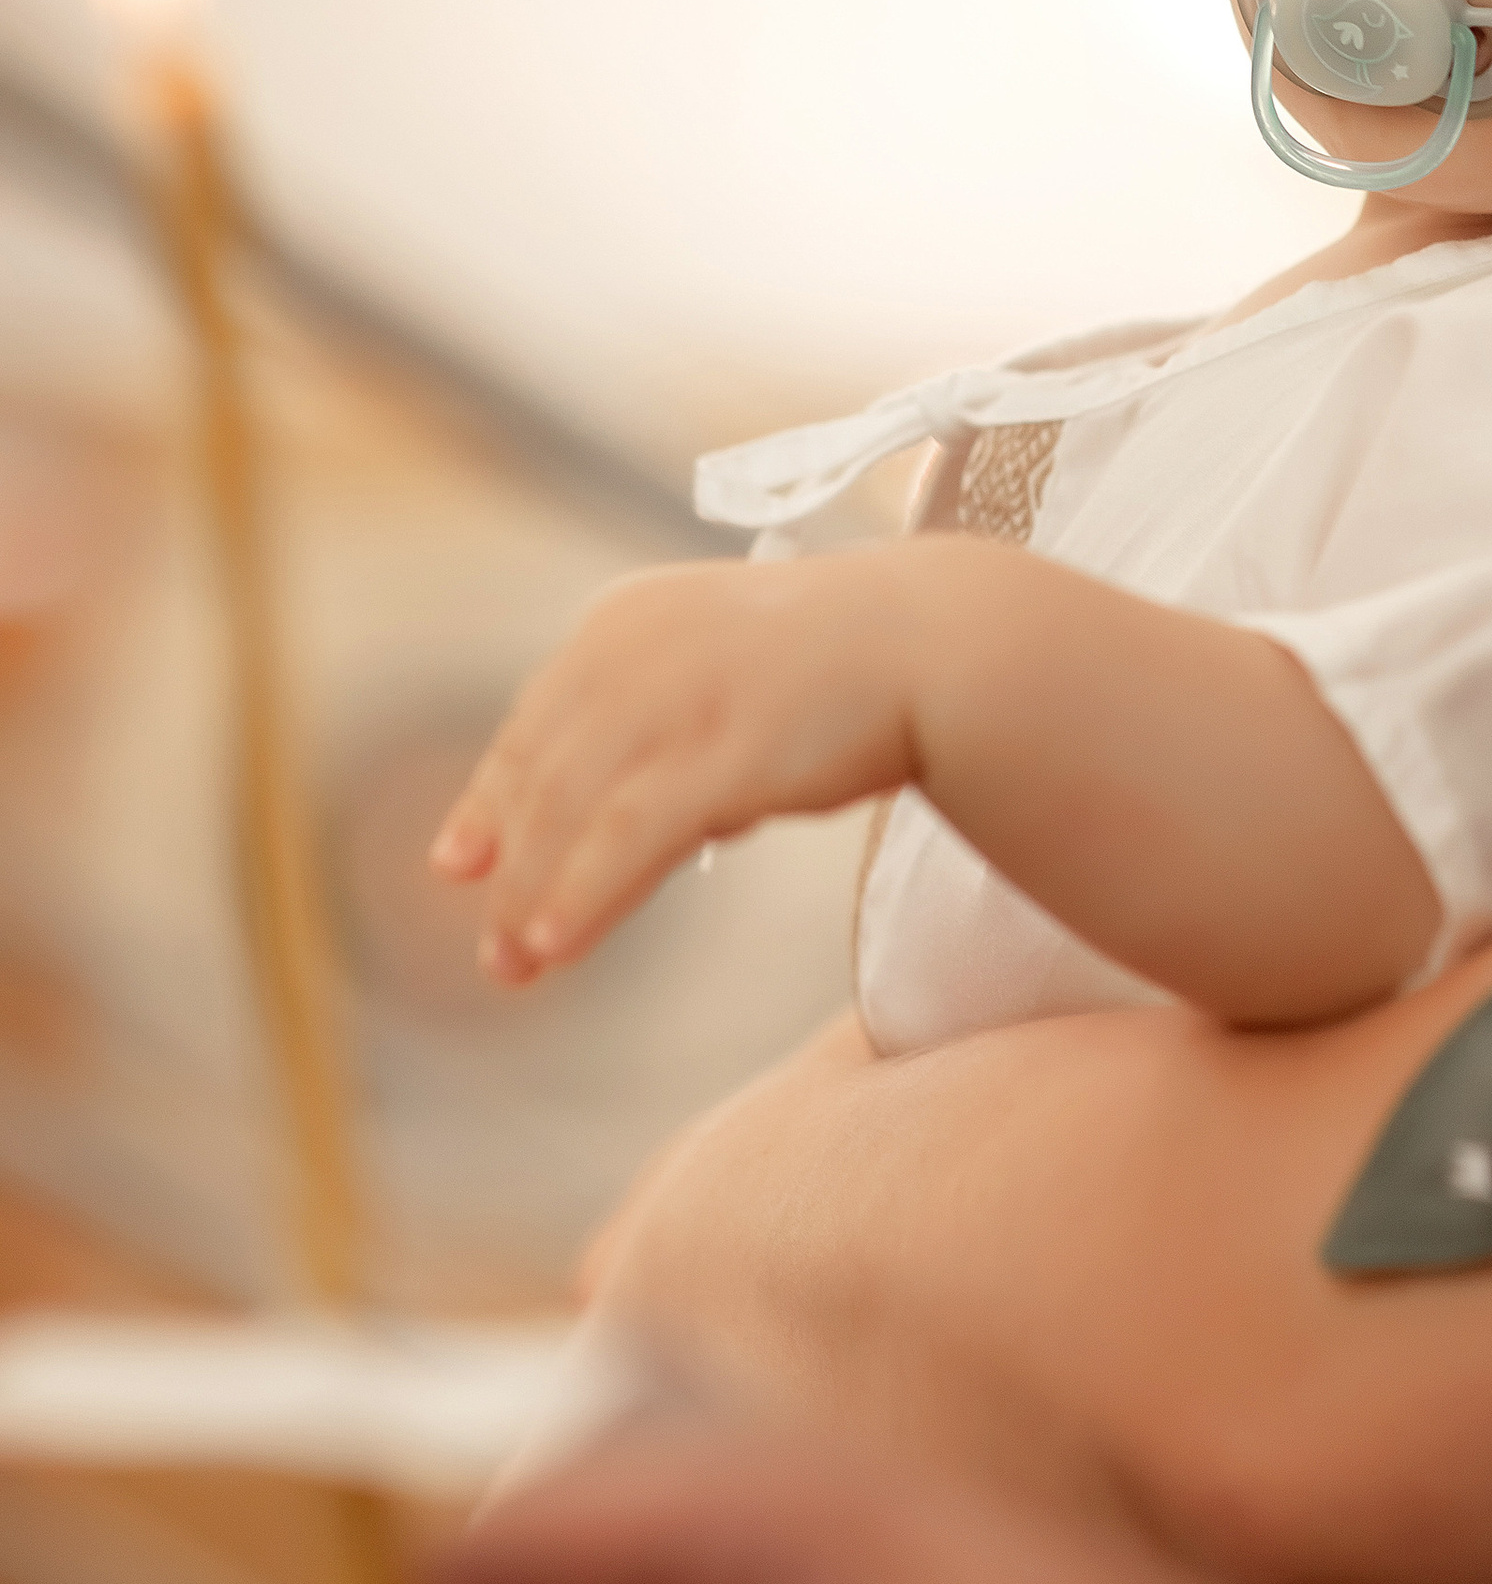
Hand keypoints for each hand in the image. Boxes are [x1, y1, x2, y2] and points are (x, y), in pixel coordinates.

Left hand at [430, 554, 917, 981]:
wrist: (940, 639)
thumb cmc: (839, 666)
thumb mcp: (720, 676)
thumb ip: (651, 732)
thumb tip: (594, 828)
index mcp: (625, 619)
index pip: (535, 723)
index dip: (489, 799)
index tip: (459, 864)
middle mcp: (636, 648)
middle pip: (544, 776)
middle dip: (510, 869)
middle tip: (495, 954)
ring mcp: (681, 696)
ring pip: (575, 812)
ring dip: (537, 894)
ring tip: (519, 964)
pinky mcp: (727, 746)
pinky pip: (631, 833)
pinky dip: (583, 891)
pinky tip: (555, 940)